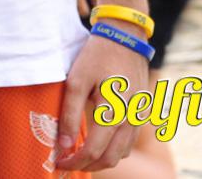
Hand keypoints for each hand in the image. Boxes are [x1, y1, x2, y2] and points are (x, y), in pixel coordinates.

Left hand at [54, 32, 148, 171]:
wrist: (126, 36)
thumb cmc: (97, 56)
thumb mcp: (76, 80)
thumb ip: (69, 113)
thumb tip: (63, 144)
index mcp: (114, 112)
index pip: (94, 151)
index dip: (74, 162)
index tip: (58, 163)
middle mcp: (132, 119)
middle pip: (111, 158)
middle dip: (87, 165)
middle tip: (66, 162)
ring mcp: (140, 117)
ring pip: (122, 153)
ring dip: (101, 158)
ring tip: (78, 153)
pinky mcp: (142, 112)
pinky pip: (129, 141)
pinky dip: (113, 148)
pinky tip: (96, 141)